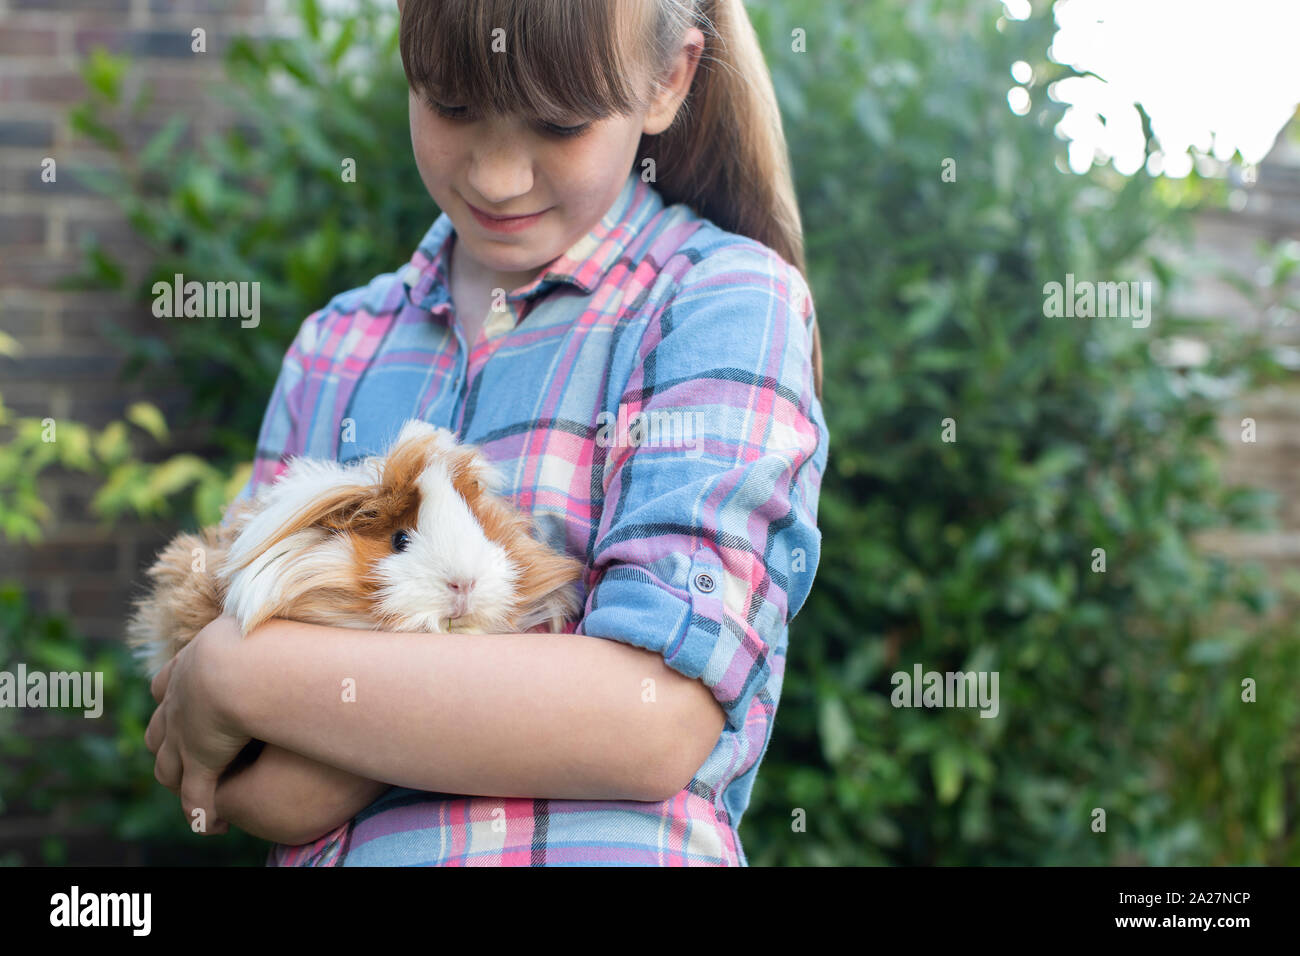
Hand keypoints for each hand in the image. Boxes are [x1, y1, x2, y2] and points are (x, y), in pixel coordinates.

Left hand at [145, 615, 250, 835]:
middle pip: (158, 729)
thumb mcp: (258, 613)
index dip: (171, 695)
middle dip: (167, 742)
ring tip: (196, 793)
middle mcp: (179, 701)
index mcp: (190, 664)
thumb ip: (264, 607)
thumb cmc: (260, 634)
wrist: (244, 664)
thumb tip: (286, 586)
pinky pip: (197, 797)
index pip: (165, 684)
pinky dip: (202, 813)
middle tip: (185, 755)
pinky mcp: (200, 762)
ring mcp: (186, 733)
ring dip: (179, 781)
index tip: (180, 704)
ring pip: (168, 765)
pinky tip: (213, 825)